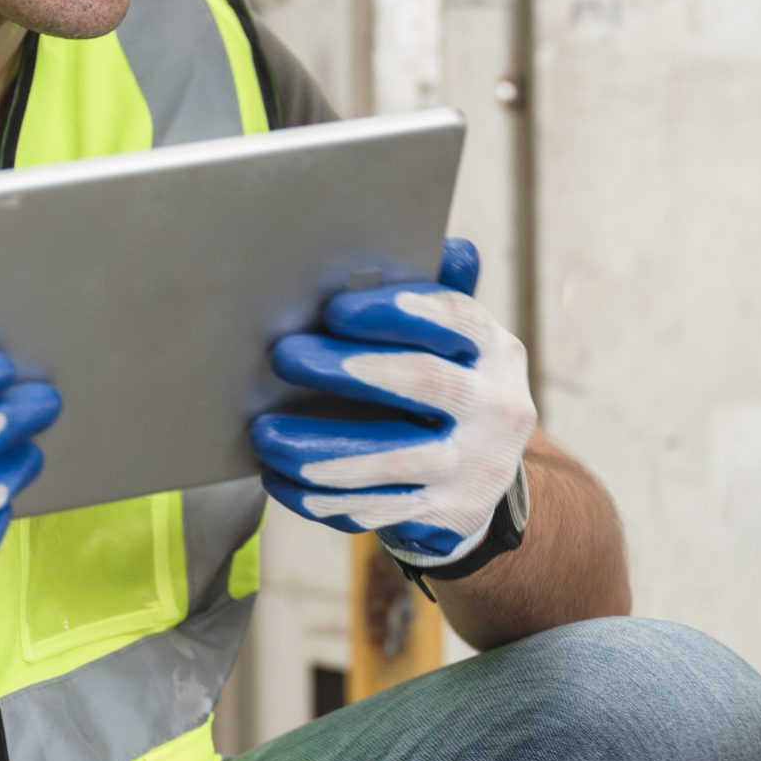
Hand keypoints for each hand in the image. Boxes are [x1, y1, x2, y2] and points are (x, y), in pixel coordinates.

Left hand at [250, 239, 536, 567]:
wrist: (483, 474)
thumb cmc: (447, 384)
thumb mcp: (455, 341)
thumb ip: (440, 295)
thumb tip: (448, 247)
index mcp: (496, 350)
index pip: (453, 319)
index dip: (396, 312)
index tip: (335, 309)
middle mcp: (497, 406)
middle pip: (423, 384)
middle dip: (348, 370)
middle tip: (283, 355)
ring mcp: (475, 466)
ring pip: (395, 459)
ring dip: (323, 447)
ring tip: (264, 434)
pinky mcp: (448, 513)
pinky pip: (378, 509)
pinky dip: (323, 497)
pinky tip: (280, 478)